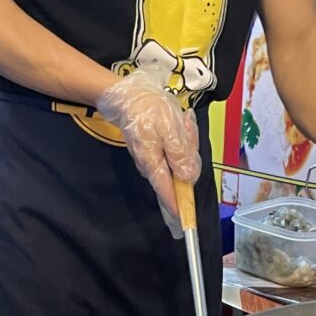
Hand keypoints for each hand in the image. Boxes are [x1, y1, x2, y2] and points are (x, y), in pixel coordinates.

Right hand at [97, 72, 200, 229]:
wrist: (126, 95)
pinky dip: (180, 137)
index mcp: (154, 165)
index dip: (177, 206)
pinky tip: (179, 121)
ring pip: (177, 160)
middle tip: (187, 127)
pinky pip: (172, 149)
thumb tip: (187, 178)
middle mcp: (151, 166)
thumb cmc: (148, 111)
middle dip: (188, 155)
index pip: (167, 193)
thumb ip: (180, 156)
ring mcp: (152, 158)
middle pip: (177, 173)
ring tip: (182, 121)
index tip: (184, 219)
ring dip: (185, 142)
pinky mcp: (153, 149)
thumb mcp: (170, 130)